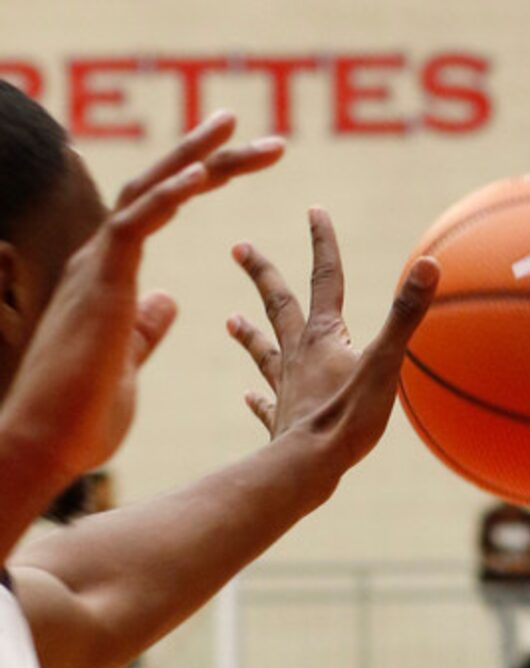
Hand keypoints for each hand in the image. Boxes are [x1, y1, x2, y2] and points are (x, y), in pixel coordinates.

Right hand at [0, 113, 283, 501]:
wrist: (47, 443)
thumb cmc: (83, 413)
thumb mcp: (128, 361)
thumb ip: (146, 327)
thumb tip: (169, 301)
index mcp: (113, 276)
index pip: (159, 210)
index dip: (197, 179)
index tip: (239, 158)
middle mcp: (102, 260)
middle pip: (157, 188)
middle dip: (204, 155)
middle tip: (248, 128)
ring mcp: (97, 267)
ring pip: (148, 193)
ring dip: (194, 159)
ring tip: (235, 128)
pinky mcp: (101, 285)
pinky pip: (135, 227)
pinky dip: (167, 198)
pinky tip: (200, 175)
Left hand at [228, 208, 438, 475]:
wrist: (308, 466)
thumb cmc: (347, 418)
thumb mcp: (385, 363)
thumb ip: (405, 315)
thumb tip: (430, 264)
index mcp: (323, 337)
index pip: (325, 279)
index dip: (323, 243)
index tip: (314, 210)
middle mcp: (299, 356)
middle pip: (279, 305)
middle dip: (262, 274)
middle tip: (239, 247)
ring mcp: (287, 388)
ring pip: (265, 353)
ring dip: (249, 334)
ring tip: (229, 319)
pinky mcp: (283, 422)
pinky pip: (267, 405)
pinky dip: (258, 399)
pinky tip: (249, 396)